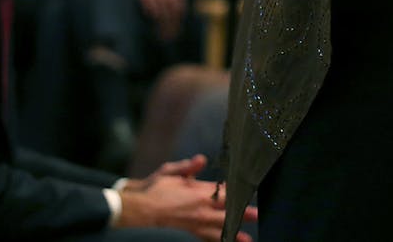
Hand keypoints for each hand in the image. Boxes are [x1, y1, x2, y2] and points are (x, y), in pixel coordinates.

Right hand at [118, 170, 256, 241]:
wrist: (135, 213)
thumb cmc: (152, 191)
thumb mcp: (169, 173)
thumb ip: (187, 167)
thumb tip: (202, 159)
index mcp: (199, 193)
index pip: (225, 193)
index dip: (238, 193)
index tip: (249, 191)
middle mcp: (200, 211)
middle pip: (227, 213)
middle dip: (243, 215)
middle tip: (257, 216)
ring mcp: (194, 226)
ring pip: (218, 232)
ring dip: (233, 235)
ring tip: (246, 240)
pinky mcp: (187, 236)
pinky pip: (204, 241)